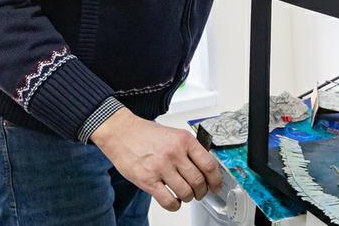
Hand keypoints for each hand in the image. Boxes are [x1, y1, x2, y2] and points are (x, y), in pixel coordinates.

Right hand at [91, 108, 221, 210]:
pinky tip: (173, 201)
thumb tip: (205, 167)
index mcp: (184, 140)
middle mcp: (174, 153)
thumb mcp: (174, 134)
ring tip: (184, 195)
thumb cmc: (146, 134)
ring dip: (188, 198)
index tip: (216, 186)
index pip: (209, 164)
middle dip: (202, 191)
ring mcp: (161, 167)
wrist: (121, 132)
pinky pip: (168, 200)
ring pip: (185, 192)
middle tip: (200, 193)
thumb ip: (189, 149)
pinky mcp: (147, 180)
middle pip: (199, 181)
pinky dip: (174, 205)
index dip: (216, 179)